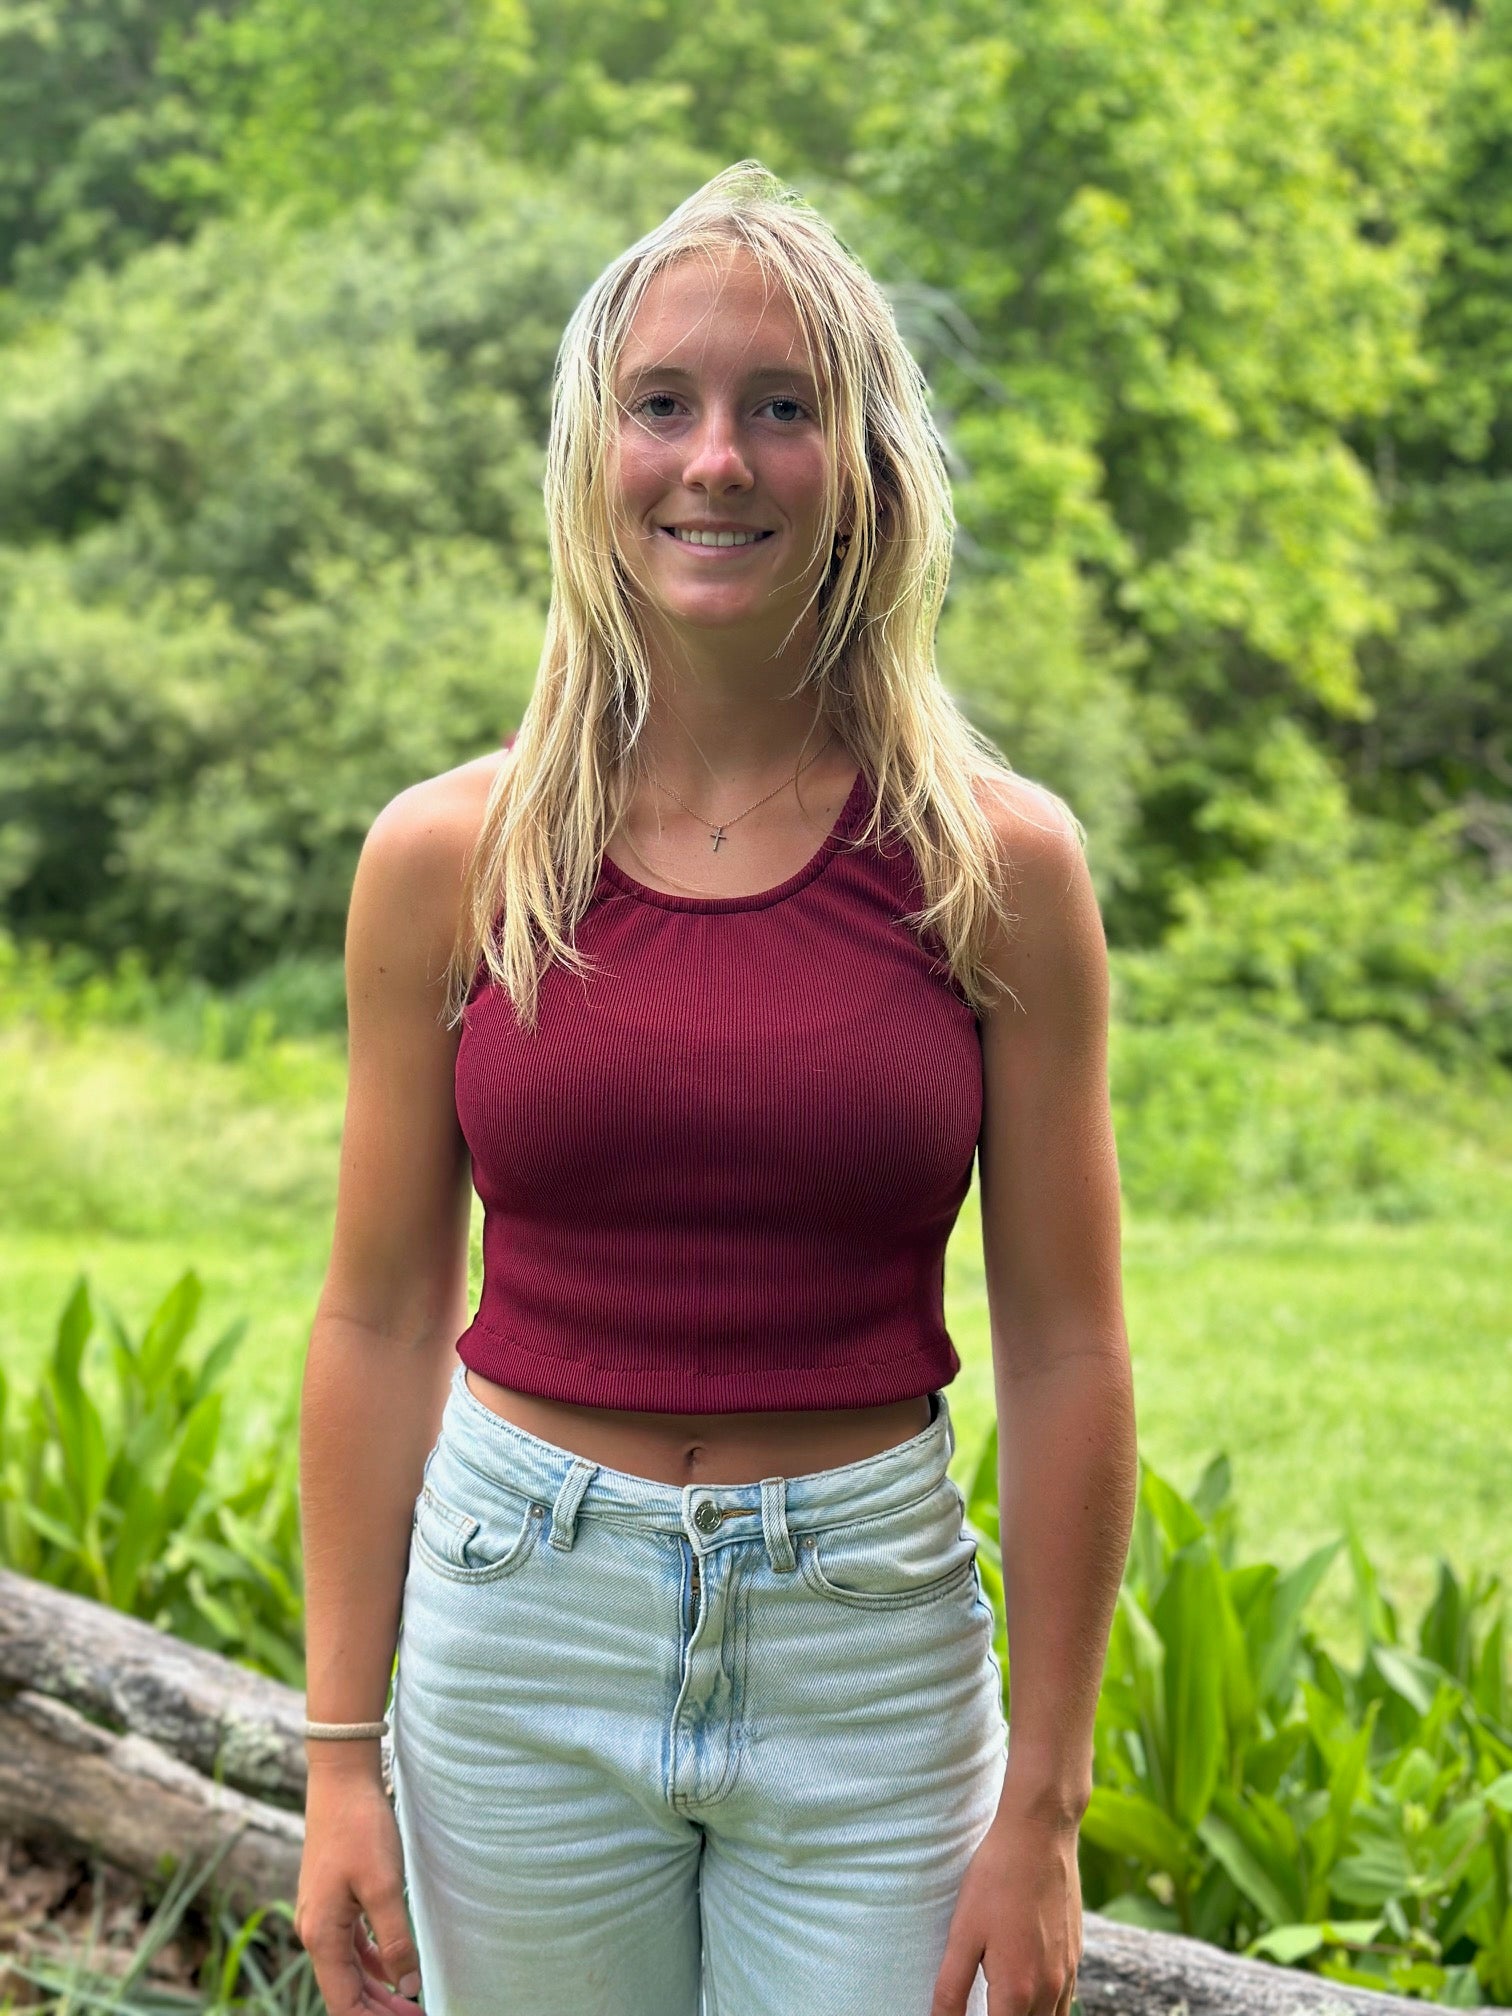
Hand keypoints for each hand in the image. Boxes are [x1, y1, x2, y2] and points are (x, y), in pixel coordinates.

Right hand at [295, 1763, 422, 2015]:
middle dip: (378, 2010)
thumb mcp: (383, 1885)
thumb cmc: (360, 1829)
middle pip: (345, 1991)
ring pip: (349, 1970)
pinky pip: (351, 1946)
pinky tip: (394, 1968)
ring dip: (378, 1990)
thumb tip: (408, 1987)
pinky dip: (373, 1962)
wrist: (341, 1782)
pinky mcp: (332, 1900)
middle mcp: (315, 1932)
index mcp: (322, 1936)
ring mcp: (322, 1916)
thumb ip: (395, 1939)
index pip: (343, 2003)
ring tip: (410, 2003)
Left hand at [930, 1802, 1082, 2015]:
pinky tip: (1028, 1996)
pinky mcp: (1075, 1955)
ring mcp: (1067, 1973)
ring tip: (1000, 2006)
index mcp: (1017, 1990)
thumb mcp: (963, 1932)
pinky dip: (1047, 2010)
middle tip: (983, 2005)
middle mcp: (1049, 1989)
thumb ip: (951, 1988)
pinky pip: (1065, 2002)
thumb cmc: (996, 1879)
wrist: (1040, 1834)